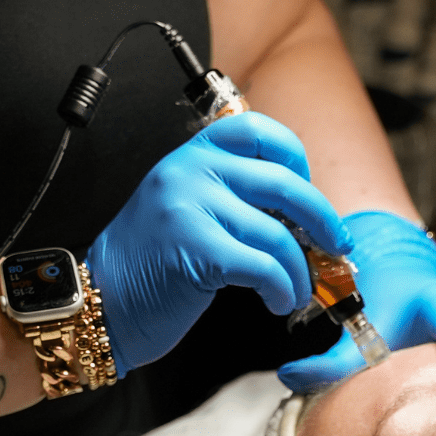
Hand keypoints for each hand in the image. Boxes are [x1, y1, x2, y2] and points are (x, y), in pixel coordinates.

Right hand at [87, 111, 352, 375]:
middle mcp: (191, 171)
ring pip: (279, 234)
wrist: (99, 302)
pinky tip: (278, 303)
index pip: (259, 132)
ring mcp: (191, 207)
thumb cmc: (151, 266)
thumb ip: (232, 199)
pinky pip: (265, 267)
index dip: (296, 160)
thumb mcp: (188, 211)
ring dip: (301, 272)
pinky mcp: (197, 250)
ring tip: (298, 293)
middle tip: (337, 247)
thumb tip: (302, 219)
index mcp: (192, 154)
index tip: (308, 194)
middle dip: (323, 220)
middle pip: (284, 183)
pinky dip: (283, 290)